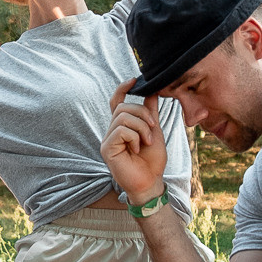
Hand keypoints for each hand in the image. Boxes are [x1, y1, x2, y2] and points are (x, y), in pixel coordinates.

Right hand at [100, 81, 168, 202]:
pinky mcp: (107, 149)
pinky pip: (121, 131)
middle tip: (152, 129)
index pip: (116, 102)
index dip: (123, 89)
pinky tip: (137, 149)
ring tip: (147, 141)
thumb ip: (151, 113)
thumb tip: (152, 91)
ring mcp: (108, 140)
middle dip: (142, 114)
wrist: (151, 181)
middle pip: (123, 107)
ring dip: (141, 127)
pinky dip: (135, 137)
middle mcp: (112, 131)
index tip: (135, 80)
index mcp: (122, 126)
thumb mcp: (154, 131)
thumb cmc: (152, 160)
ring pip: (123, 117)